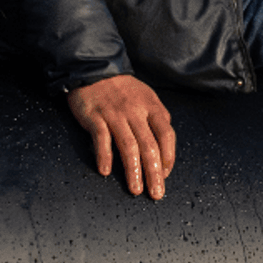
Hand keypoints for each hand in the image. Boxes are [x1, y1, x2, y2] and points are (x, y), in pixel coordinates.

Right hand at [66, 73, 175, 199]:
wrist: (94, 69)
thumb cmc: (122, 89)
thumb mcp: (146, 97)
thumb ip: (157, 118)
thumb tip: (165, 145)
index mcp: (151, 107)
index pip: (166, 135)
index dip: (168, 157)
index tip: (165, 174)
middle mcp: (135, 111)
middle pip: (149, 146)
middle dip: (154, 173)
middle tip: (155, 193)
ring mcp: (115, 114)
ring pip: (128, 146)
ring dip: (133, 170)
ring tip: (135, 189)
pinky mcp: (95, 116)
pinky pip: (101, 139)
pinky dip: (104, 156)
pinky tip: (105, 171)